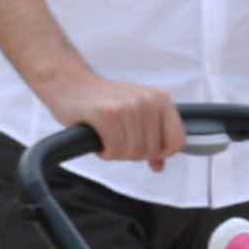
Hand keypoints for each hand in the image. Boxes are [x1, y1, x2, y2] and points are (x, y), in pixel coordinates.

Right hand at [38, 72, 185, 169]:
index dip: (161, 153)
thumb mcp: (135, 114)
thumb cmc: (103, 100)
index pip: (177, 140)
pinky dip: (105, 152)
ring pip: (132, 152)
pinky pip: (114, 148)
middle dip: (132, 154)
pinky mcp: (107, 114)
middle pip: (151, 151)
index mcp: (161, 99)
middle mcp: (148, 101)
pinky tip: (100, 141)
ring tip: (107, 140)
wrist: (71, 84)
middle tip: (118, 143)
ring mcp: (128, 107)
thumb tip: (159, 165)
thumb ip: (152, 137)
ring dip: (116, 153)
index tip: (147, 152)